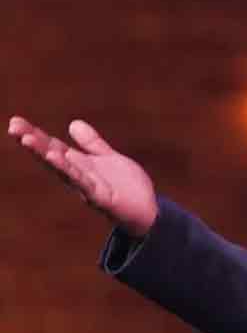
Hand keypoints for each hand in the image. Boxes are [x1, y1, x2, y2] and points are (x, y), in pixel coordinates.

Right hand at [8, 116, 158, 236]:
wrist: (147, 210)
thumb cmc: (126, 186)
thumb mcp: (108, 158)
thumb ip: (91, 143)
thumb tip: (73, 123)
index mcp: (80, 165)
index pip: (53, 147)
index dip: (35, 135)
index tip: (15, 122)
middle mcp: (79, 176)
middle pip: (52, 157)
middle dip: (33, 143)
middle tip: (13, 127)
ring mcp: (88, 187)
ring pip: (63, 169)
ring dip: (46, 155)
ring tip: (29, 140)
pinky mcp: (101, 197)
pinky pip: (84, 182)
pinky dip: (71, 171)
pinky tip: (58, 158)